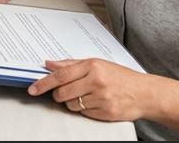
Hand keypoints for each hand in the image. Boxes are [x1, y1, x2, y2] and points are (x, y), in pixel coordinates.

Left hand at [28, 59, 151, 121]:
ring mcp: (102, 98)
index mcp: (92, 66)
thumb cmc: (121, 77)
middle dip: (58, 94)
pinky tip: (95, 102)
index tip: (33, 88)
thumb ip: (71, 64)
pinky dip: (85, 109)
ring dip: (72, 102)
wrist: (146, 93)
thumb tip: (49, 64)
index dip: (43, 83)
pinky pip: (84, 113)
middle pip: (62, 92)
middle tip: (64, 92)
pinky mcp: (106, 112)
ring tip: (86, 96)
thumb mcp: (97, 64)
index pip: (60, 75)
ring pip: (71, 105)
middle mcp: (97, 81)